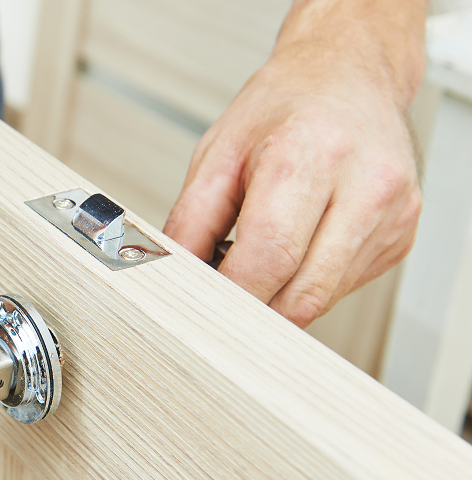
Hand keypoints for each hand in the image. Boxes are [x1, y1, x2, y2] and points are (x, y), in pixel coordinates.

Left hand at [164, 33, 422, 327]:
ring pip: (323, 298)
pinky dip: (308, 283)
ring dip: (279, 299)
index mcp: (310, 155)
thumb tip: (172, 277)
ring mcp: (392, 213)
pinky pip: (343, 287)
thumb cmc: (283, 109)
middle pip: (301, 293)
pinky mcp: (402, 235)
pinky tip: (297, 249)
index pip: (269, 258)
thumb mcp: (217, 155)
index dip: (229, 296)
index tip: (201, 306)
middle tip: (219, 301)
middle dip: (251, 310)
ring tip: (256, 263)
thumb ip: (190, 223)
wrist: (348, 74)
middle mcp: (364, 184)